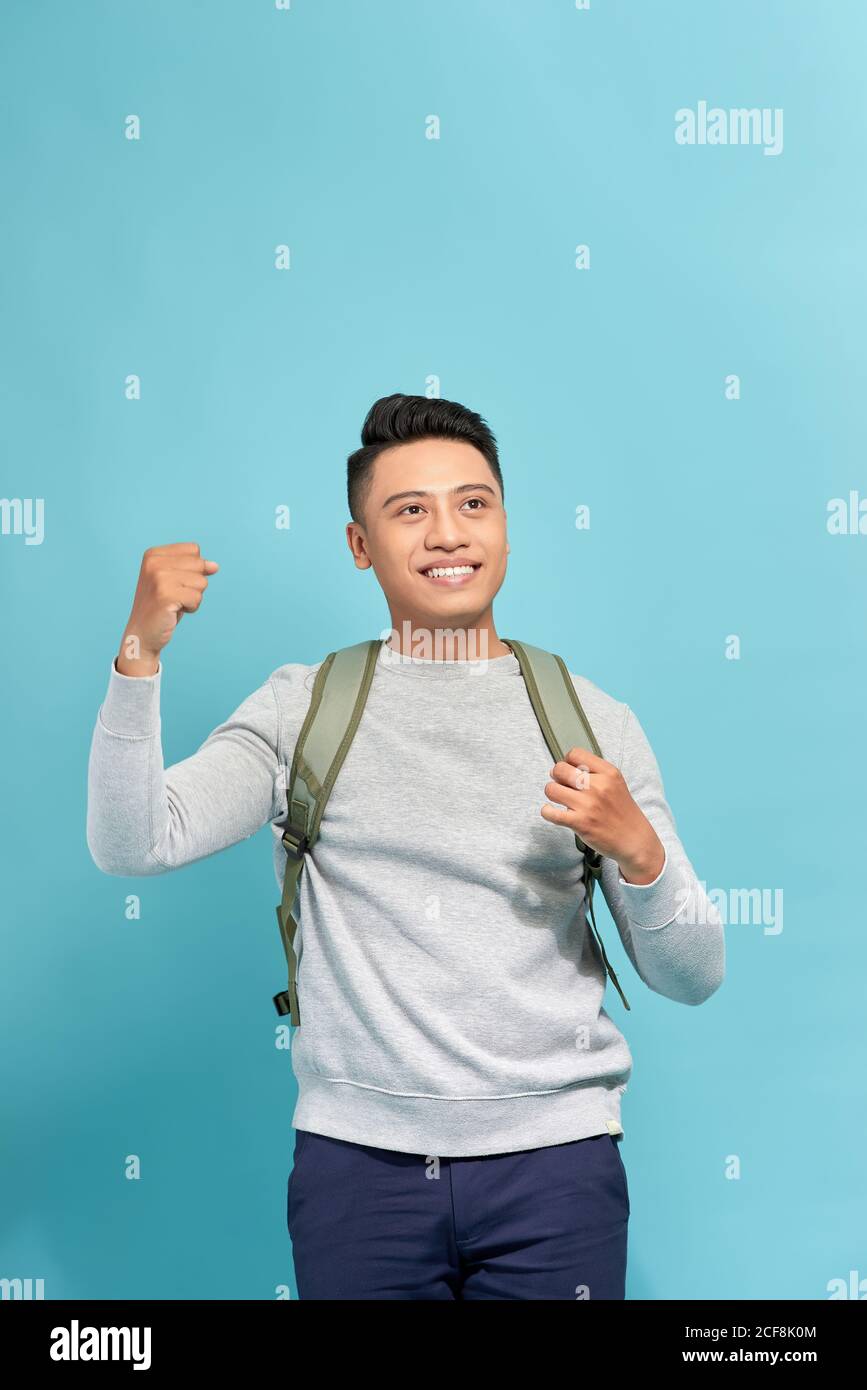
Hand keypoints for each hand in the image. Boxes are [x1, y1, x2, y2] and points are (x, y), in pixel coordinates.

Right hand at [116, 542, 218, 675]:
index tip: (174, 582)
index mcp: (153, 554)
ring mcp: (159, 578)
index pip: (194, 550)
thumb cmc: (161, 606)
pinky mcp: (165, 595)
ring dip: (193, 597)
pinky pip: (197, 598)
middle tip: (174, 595)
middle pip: (199, 564)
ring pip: (201, 582)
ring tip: (174, 603)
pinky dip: (191, 608)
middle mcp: (154, 562)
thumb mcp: (176, 580)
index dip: (193, 569)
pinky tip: (174, 611)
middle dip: (194, 584)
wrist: (142, 633)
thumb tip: (214, 566)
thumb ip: (194, 568)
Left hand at [541, 746, 664, 884]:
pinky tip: (553, 812)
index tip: (569, 771)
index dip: (567, 761)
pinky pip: (549, 812)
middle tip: (562, 785)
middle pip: (559, 769)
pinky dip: (547, 812)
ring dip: (552, 794)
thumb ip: (595, 772)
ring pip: (551, 789)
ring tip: (560, 800)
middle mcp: (598, 786)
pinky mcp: (580, 823)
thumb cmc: (622, 812)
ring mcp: (588, 805)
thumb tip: (565, 766)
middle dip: (556, 777)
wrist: (634, 840)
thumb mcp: (616, 784)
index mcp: (608, 773)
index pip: (575, 753)